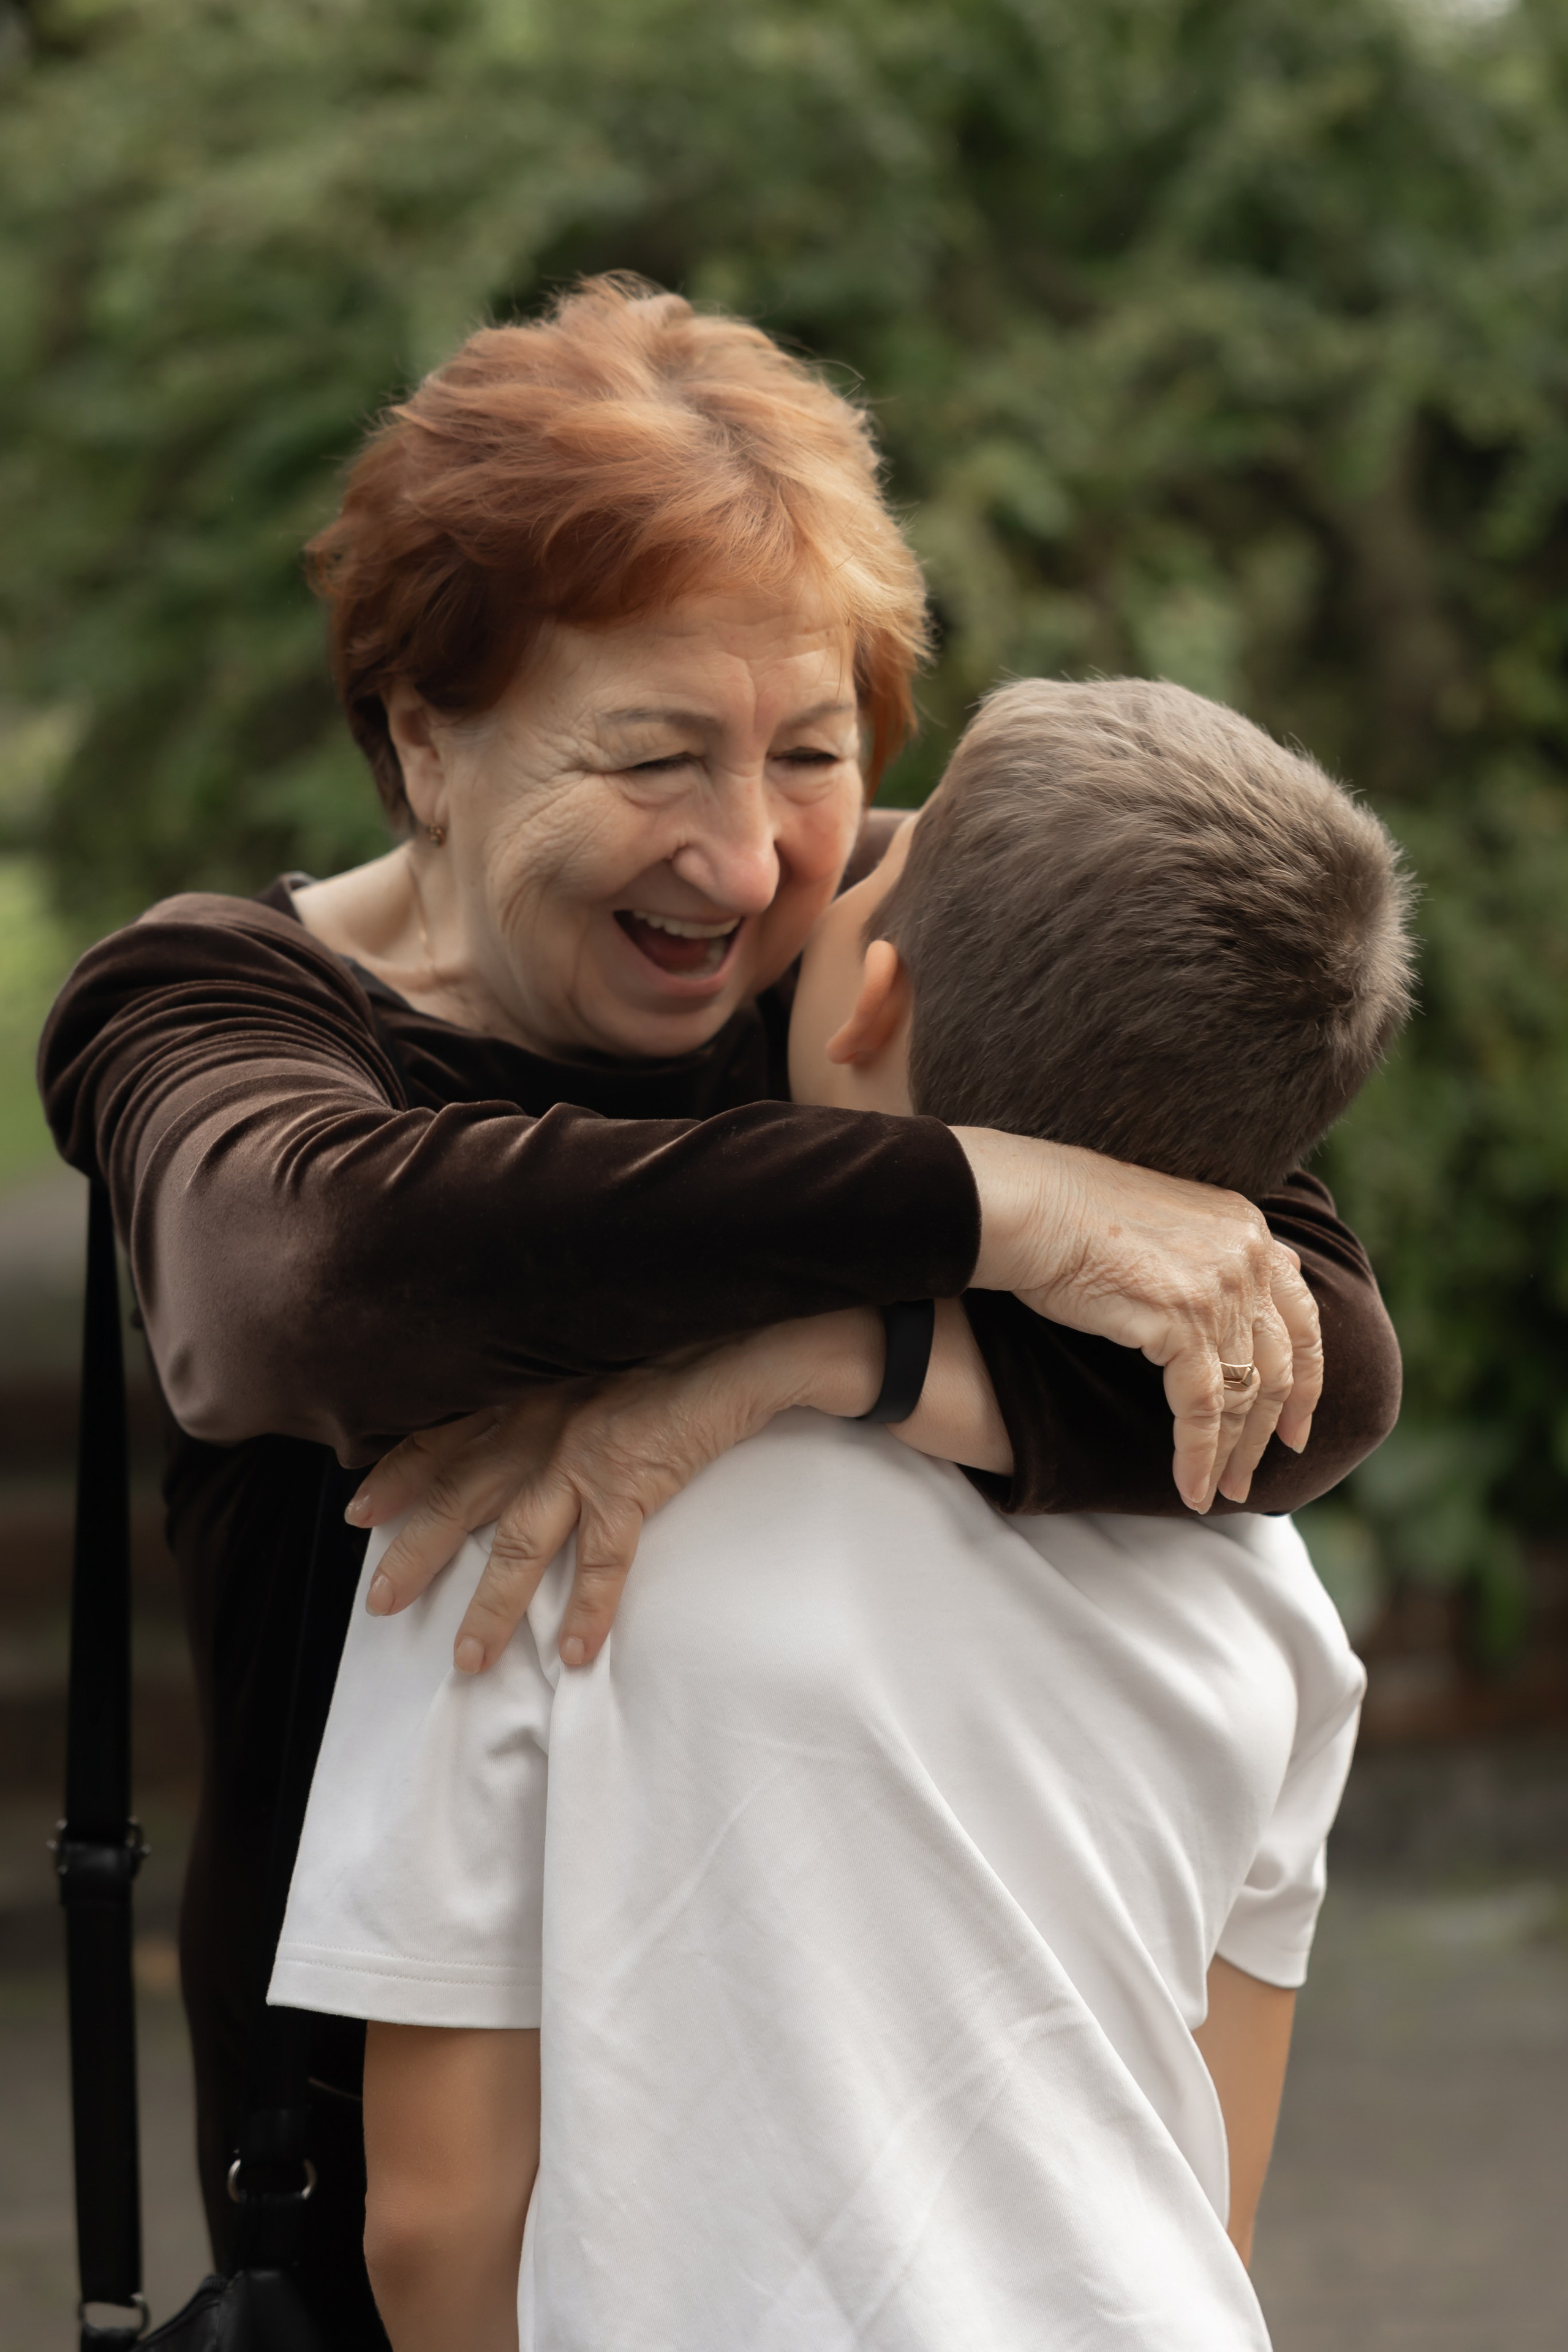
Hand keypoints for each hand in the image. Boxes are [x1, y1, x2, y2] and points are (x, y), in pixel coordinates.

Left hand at [347, 1314, 884, 1673]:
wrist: (739, 1349)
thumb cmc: (669, 1356)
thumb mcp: (589, 1371)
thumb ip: (547, 1400)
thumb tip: (516, 1438)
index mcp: (529, 1394)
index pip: (445, 1436)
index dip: (399, 1474)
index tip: (359, 1511)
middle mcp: (541, 1424)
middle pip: (459, 1495)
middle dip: (415, 1550)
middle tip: (378, 1601)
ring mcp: (583, 1455)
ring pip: (517, 1541)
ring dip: (489, 1604)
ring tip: (468, 1659)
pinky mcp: (632, 1480)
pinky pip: (603, 1557)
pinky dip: (587, 1605)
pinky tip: (575, 1651)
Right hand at [955, 1130, 1321, 1513]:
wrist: (1028, 1205)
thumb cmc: (1066, 1211)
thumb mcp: (1159, 1222)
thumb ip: (1206, 1255)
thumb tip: (1247, 1283)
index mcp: (1244, 1226)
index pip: (1299, 1311)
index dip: (1306, 1375)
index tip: (1296, 1420)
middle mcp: (1246, 1254)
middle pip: (1284, 1360)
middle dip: (1275, 1426)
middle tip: (1258, 1471)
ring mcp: (1221, 1288)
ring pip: (1249, 1392)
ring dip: (1236, 1453)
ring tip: (1222, 1492)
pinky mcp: (1185, 1323)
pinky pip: (1204, 1409)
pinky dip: (1199, 1456)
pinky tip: (1190, 1489)